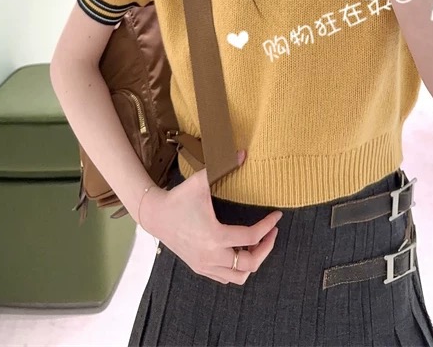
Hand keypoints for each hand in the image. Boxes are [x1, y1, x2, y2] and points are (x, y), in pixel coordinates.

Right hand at [139, 149, 282, 284]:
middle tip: (272, 233)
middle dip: (266, 248)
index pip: (251, 237)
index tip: (277, 216)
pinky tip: (240, 251)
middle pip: (250, 264)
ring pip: (238, 276)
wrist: (155, 215)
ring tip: (258, 244)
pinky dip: (238, 269)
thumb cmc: (178, 199)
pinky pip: (225, 278)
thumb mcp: (200, 181)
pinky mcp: (199, 267)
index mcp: (214, 236)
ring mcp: (204, 265)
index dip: (268, 226)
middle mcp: (211, 256)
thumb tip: (244, 153)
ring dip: (253, 262)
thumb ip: (223, 166)